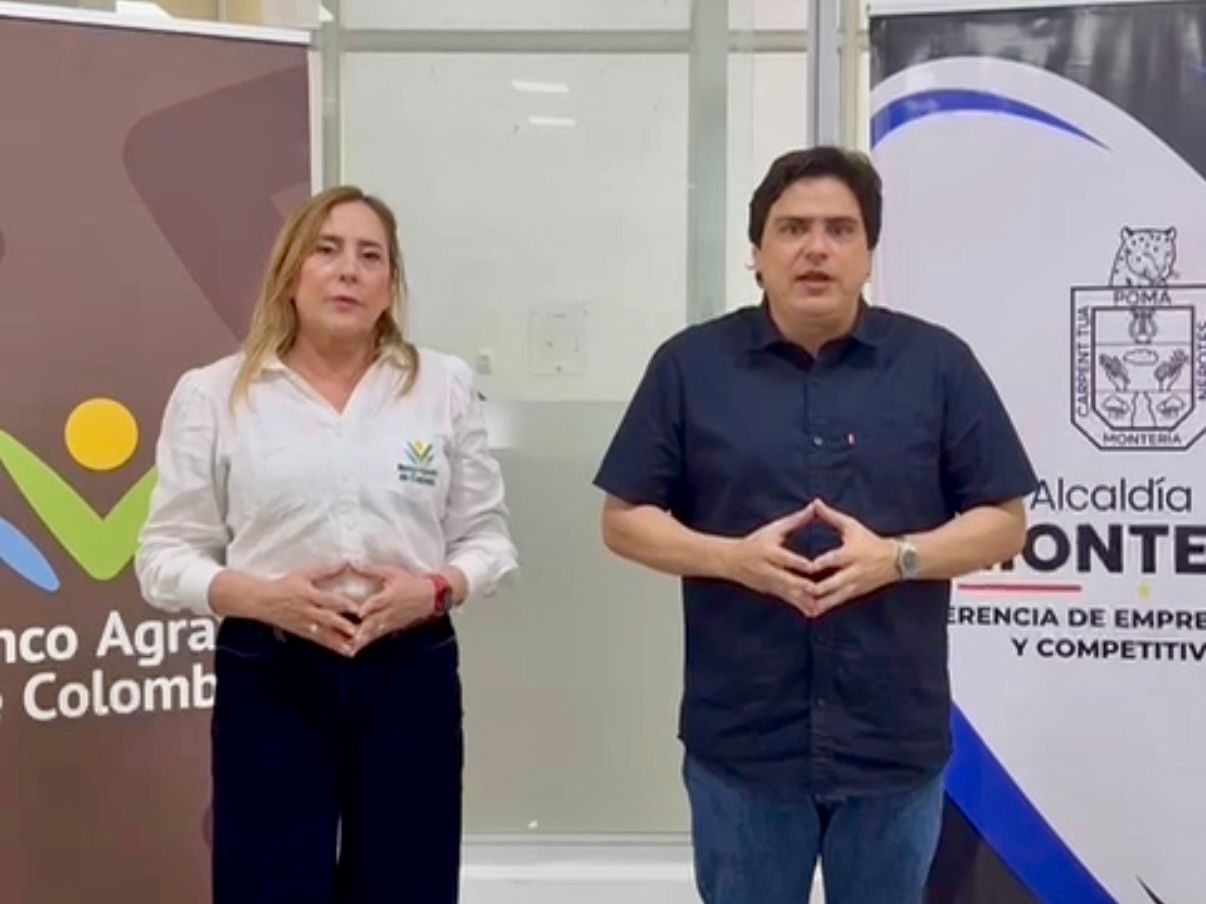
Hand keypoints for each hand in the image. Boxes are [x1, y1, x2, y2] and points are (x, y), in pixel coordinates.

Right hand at [254, 562, 362, 655]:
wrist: (262, 601)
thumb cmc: (285, 585)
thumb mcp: (304, 575)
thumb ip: (326, 570)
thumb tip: (345, 562)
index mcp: (308, 595)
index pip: (328, 600)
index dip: (342, 604)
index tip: (357, 609)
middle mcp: (308, 611)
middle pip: (327, 620)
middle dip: (342, 626)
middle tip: (357, 632)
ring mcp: (305, 624)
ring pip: (324, 634)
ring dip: (339, 641)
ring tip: (353, 648)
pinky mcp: (303, 632)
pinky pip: (320, 641)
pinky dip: (332, 646)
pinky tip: (345, 651)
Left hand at [348, 562, 437, 652]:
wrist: (430, 597)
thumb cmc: (409, 582)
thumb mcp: (391, 572)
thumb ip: (370, 569)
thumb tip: (351, 563)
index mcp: (390, 596)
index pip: (378, 602)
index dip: (368, 607)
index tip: (358, 613)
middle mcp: (390, 611)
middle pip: (375, 622)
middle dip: (363, 631)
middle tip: (350, 638)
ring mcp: (392, 622)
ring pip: (375, 632)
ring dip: (363, 640)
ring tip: (350, 649)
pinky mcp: (393, 628)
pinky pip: (378, 636)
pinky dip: (367, 642)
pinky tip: (355, 649)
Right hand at [721, 506, 817, 612]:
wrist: (730, 560)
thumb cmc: (756, 541)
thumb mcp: (774, 529)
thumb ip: (796, 520)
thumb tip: (815, 506)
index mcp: (768, 552)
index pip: (785, 558)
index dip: (798, 563)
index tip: (814, 567)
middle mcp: (767, 569)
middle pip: (785, 579)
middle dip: (800, 586)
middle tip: (816, 590)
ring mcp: (768, 583)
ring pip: (787, 593)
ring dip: (802, 600)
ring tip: (818, 607)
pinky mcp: (770, 591)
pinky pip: (787, 600)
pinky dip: (799, 606)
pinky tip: (813, 612)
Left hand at [800, 499, 897, 616]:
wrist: (895, 560)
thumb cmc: (869, 540)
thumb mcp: (851, 526)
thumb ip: (830, 516)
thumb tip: (815, 502)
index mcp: (851, 553)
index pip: (835, 559)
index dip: (821, 563)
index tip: (806, 567)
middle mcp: (853, 571)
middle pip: (835, 582)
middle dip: (819, 588)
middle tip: (801, 591)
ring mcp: (855, 585)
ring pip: (836, 597)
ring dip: (821, 602)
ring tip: (804, 608)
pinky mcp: (855, 593)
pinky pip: (839, 602)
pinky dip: (826, 607)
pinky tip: (811, 613)